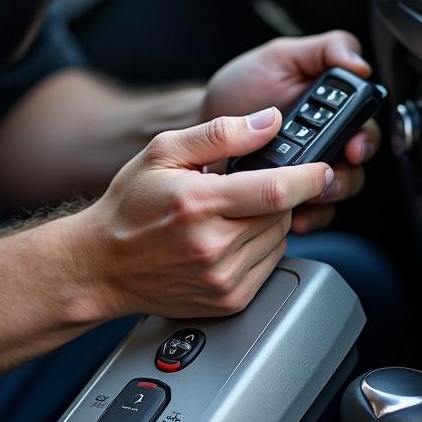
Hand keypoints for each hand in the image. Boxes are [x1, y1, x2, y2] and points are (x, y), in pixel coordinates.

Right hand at [75, 110, 332, 319]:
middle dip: (277, 195)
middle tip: (243, 188)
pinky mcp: (229, 300)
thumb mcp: (164, 152)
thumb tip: (269, 121)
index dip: (307, 177)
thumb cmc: (130, 206)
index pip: (275, 190)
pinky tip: (227, 239)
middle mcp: (213, 245)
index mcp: (198, 203)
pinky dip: (259, 248)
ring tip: (229, 214)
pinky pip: (269, 266)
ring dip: (268, 221)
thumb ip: (220, 134)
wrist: (102, 264)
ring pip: (279, 240)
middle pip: (281, 214)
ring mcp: (222, 278)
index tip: (319, 168)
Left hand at [203, 31, 380, 233]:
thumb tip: (359, 64)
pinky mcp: (289, 195)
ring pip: (336, 192)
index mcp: (331, 109)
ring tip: (302, 196)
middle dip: (345, 175)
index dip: (365, 139)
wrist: (201, 120)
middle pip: (356, 166)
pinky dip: (304, 216)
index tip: (353, 148)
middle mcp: (327, 141)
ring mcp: (308, 170)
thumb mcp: (282, 56)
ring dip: (324, 197)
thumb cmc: (241, 86)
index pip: (365, 126)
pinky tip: (290, 214)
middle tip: (325, 176)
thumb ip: (325, 49)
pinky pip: (311, 213)